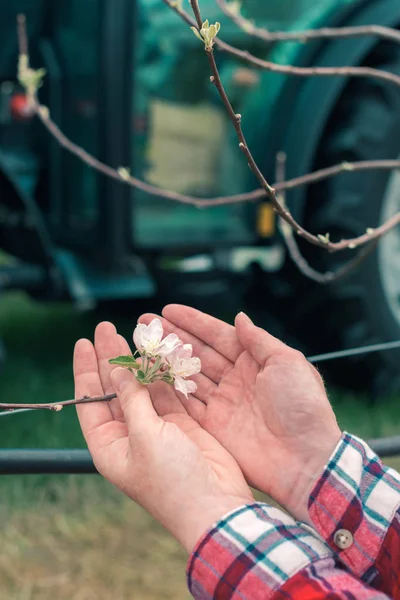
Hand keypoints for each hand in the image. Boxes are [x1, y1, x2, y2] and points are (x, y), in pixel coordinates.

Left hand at [73, 322, 252, 552]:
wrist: (215, 504)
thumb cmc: (171, 479)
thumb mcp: (145, 437)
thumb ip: (132, 400)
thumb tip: (119, 370)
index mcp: (110, 445)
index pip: (90, 401)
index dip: (86, 371)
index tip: (84, 342)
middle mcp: (129, 434)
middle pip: (115, 388)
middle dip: (111, 359)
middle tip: (107, 328)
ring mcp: (156, 428)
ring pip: (142, 387)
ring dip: (138, 362)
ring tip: (135, 332)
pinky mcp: (181, 423)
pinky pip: (167, 391)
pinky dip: (164, 373)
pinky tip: (159, 352)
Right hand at [139, 306, 341, 523]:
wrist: (305, 460)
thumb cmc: (303, 407)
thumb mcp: (288, 363)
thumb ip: (259, 340)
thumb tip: (240, 318)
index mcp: (254, 362)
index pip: (218, 335)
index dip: (193, 322)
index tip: (167, 310)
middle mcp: (235, 379)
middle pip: (197, 353)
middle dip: (172, 337)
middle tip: (145, 323)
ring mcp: (223, 403)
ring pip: (187, 376)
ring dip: (165, 361)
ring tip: (142, 345)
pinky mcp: (213, 427)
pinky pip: (186, 405)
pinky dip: (168, 392)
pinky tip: (149, 377)